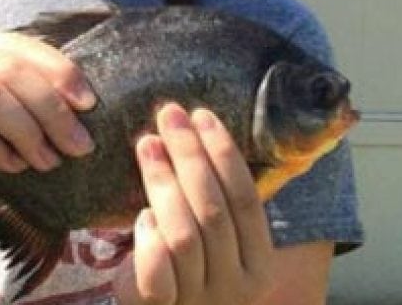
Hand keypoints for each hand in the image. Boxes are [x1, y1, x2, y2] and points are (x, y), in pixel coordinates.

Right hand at [0, 22, 96, 172]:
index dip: (59, 72)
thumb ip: (24, 87)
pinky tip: (14, 165)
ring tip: (47, 160)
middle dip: (50, 109)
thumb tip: (82, 102)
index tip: (89, 105)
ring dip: (26, 131)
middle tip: (78, 146)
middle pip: (6, 71)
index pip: (20, 46)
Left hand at [114, 104, 276, 304]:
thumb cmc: (191, 274)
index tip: (201, 115)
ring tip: (147, 145)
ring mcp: (199, 299)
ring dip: (163, 182)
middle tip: (169, 116)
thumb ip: (216, 204)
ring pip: (184, 234)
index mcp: (260, 264)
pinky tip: (141, 216)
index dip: (224, 153)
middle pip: (214, 211)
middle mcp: (237, 286)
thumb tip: (195, 130)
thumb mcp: (217, 245)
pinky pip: (156, 273)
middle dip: (190, 155)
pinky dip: (149, 239)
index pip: (247, 200)